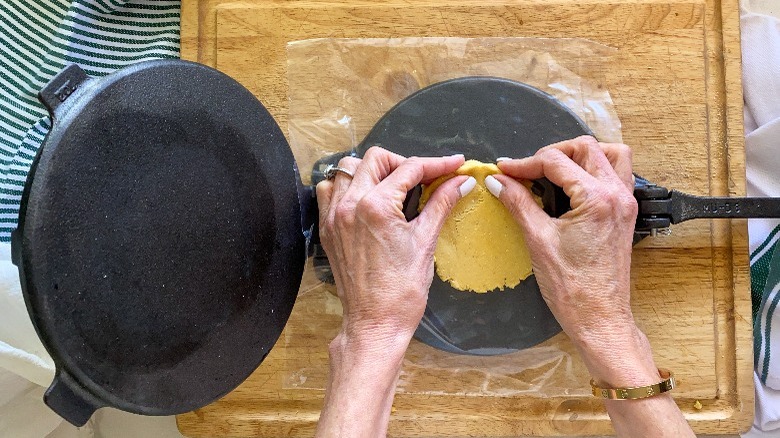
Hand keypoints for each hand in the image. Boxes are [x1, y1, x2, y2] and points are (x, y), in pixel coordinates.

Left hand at [317, 147, 470, 352]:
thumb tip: (460, 182)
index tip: (454, 165)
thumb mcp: (426, 242)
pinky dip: (348, 186)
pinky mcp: (328, 230)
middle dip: (403, 162)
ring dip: (373, 171)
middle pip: (375, 159)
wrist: (374, 324)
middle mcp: (349, 205)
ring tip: (394, 187)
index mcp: (375, 207)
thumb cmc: (401, 292)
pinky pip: (330, 192)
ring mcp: (334, 217)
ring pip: (347, 170)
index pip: (409, 169)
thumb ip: (441, 204)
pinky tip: (368, 200)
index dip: (437, 164)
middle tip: (424, 178)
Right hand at [490, 136, 692, 436]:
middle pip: (586, 148)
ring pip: (610, 155)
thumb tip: (497, 181)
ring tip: (553, 169)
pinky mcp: (625, 214)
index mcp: (597, 198)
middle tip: (526, 170)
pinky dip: (596, 169)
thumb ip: (518, 202)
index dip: (525, 163)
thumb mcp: (537, 239)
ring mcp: (626, 203)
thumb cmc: (571, 287)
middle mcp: (617, 194)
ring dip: (580, 155)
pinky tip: (573, 185)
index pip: (556, 162)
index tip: (504, 171)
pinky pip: (617, 174)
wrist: (599, 317)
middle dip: (553, 153)